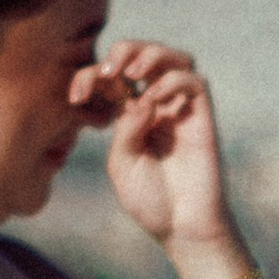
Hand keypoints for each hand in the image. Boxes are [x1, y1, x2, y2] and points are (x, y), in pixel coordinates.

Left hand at [80, 41, 230, 253]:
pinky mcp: (203, 119)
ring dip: (151, 54)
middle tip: (109, 70)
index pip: (112, 76)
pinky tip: (154, 100)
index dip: (89, 76)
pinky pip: (194, 82)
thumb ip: (126, 128)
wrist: (182, 228)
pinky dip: (172, 81)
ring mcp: (181, 110)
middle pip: (145, 55)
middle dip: (124, 50)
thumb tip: (141, 99)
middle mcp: (157, 106)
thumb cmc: (151, 202)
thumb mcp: (122, 163)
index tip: (75, 98)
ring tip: (133, 72)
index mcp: (131, 115)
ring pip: (175, 58)